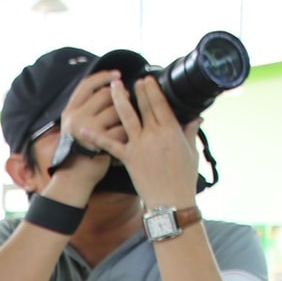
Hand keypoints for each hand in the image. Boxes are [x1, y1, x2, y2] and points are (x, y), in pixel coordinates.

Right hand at [44, 73, 127, 202]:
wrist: (76, 176)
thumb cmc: (79, 149)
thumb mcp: (74, 125)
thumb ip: (85, 108)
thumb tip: (108, 88)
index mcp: (70, 111)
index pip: (88, 85)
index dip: (104, 76)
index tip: (117, 75)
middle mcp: (77, 118)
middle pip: (106, 95)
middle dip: (121, 96)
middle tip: (129, 99)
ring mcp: (89, 130)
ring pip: (117, 110)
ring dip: (127, 113)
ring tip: (131, 118)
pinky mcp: (102, 143)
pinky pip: (123, 128)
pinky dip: (129, 130)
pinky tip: (132, 134)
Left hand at [93, 77, 201, 208]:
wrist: (172, 202)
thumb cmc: (184, 179)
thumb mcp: (191, 152)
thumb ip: (190, 131)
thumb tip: (196, 117)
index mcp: (172, 130)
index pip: (160, 103)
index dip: (152, 89)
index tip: (147, 79)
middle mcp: (155, 134)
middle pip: (144, 106)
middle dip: (137, 89)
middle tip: (131, 79)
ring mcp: (140, 145)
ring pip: (126, 116)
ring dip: (118, 99)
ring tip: (113, 86)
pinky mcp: (128, 158)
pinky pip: (110, 144)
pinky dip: (97, 136)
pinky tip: (85, 128)